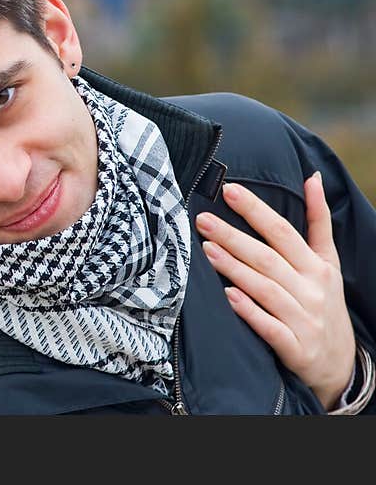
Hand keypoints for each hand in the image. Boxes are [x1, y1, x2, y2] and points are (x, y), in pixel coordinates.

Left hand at [195, 173, 354, 409]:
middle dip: (234, 236)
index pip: (282, 232)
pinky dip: (250, 311)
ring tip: (206, 250)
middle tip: (202, 219)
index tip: (228, 191)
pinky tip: (228, 296)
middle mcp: (311, 289)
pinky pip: (270, 327)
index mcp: (316, 266)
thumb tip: (311, 177)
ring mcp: (304, 319)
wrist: (339, 365)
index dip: (255, 210)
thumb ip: (318, 221)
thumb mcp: (328, 261)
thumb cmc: (324, 303)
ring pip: (266, 289)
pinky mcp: (295, 347)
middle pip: (268, 258)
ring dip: (236, 268)